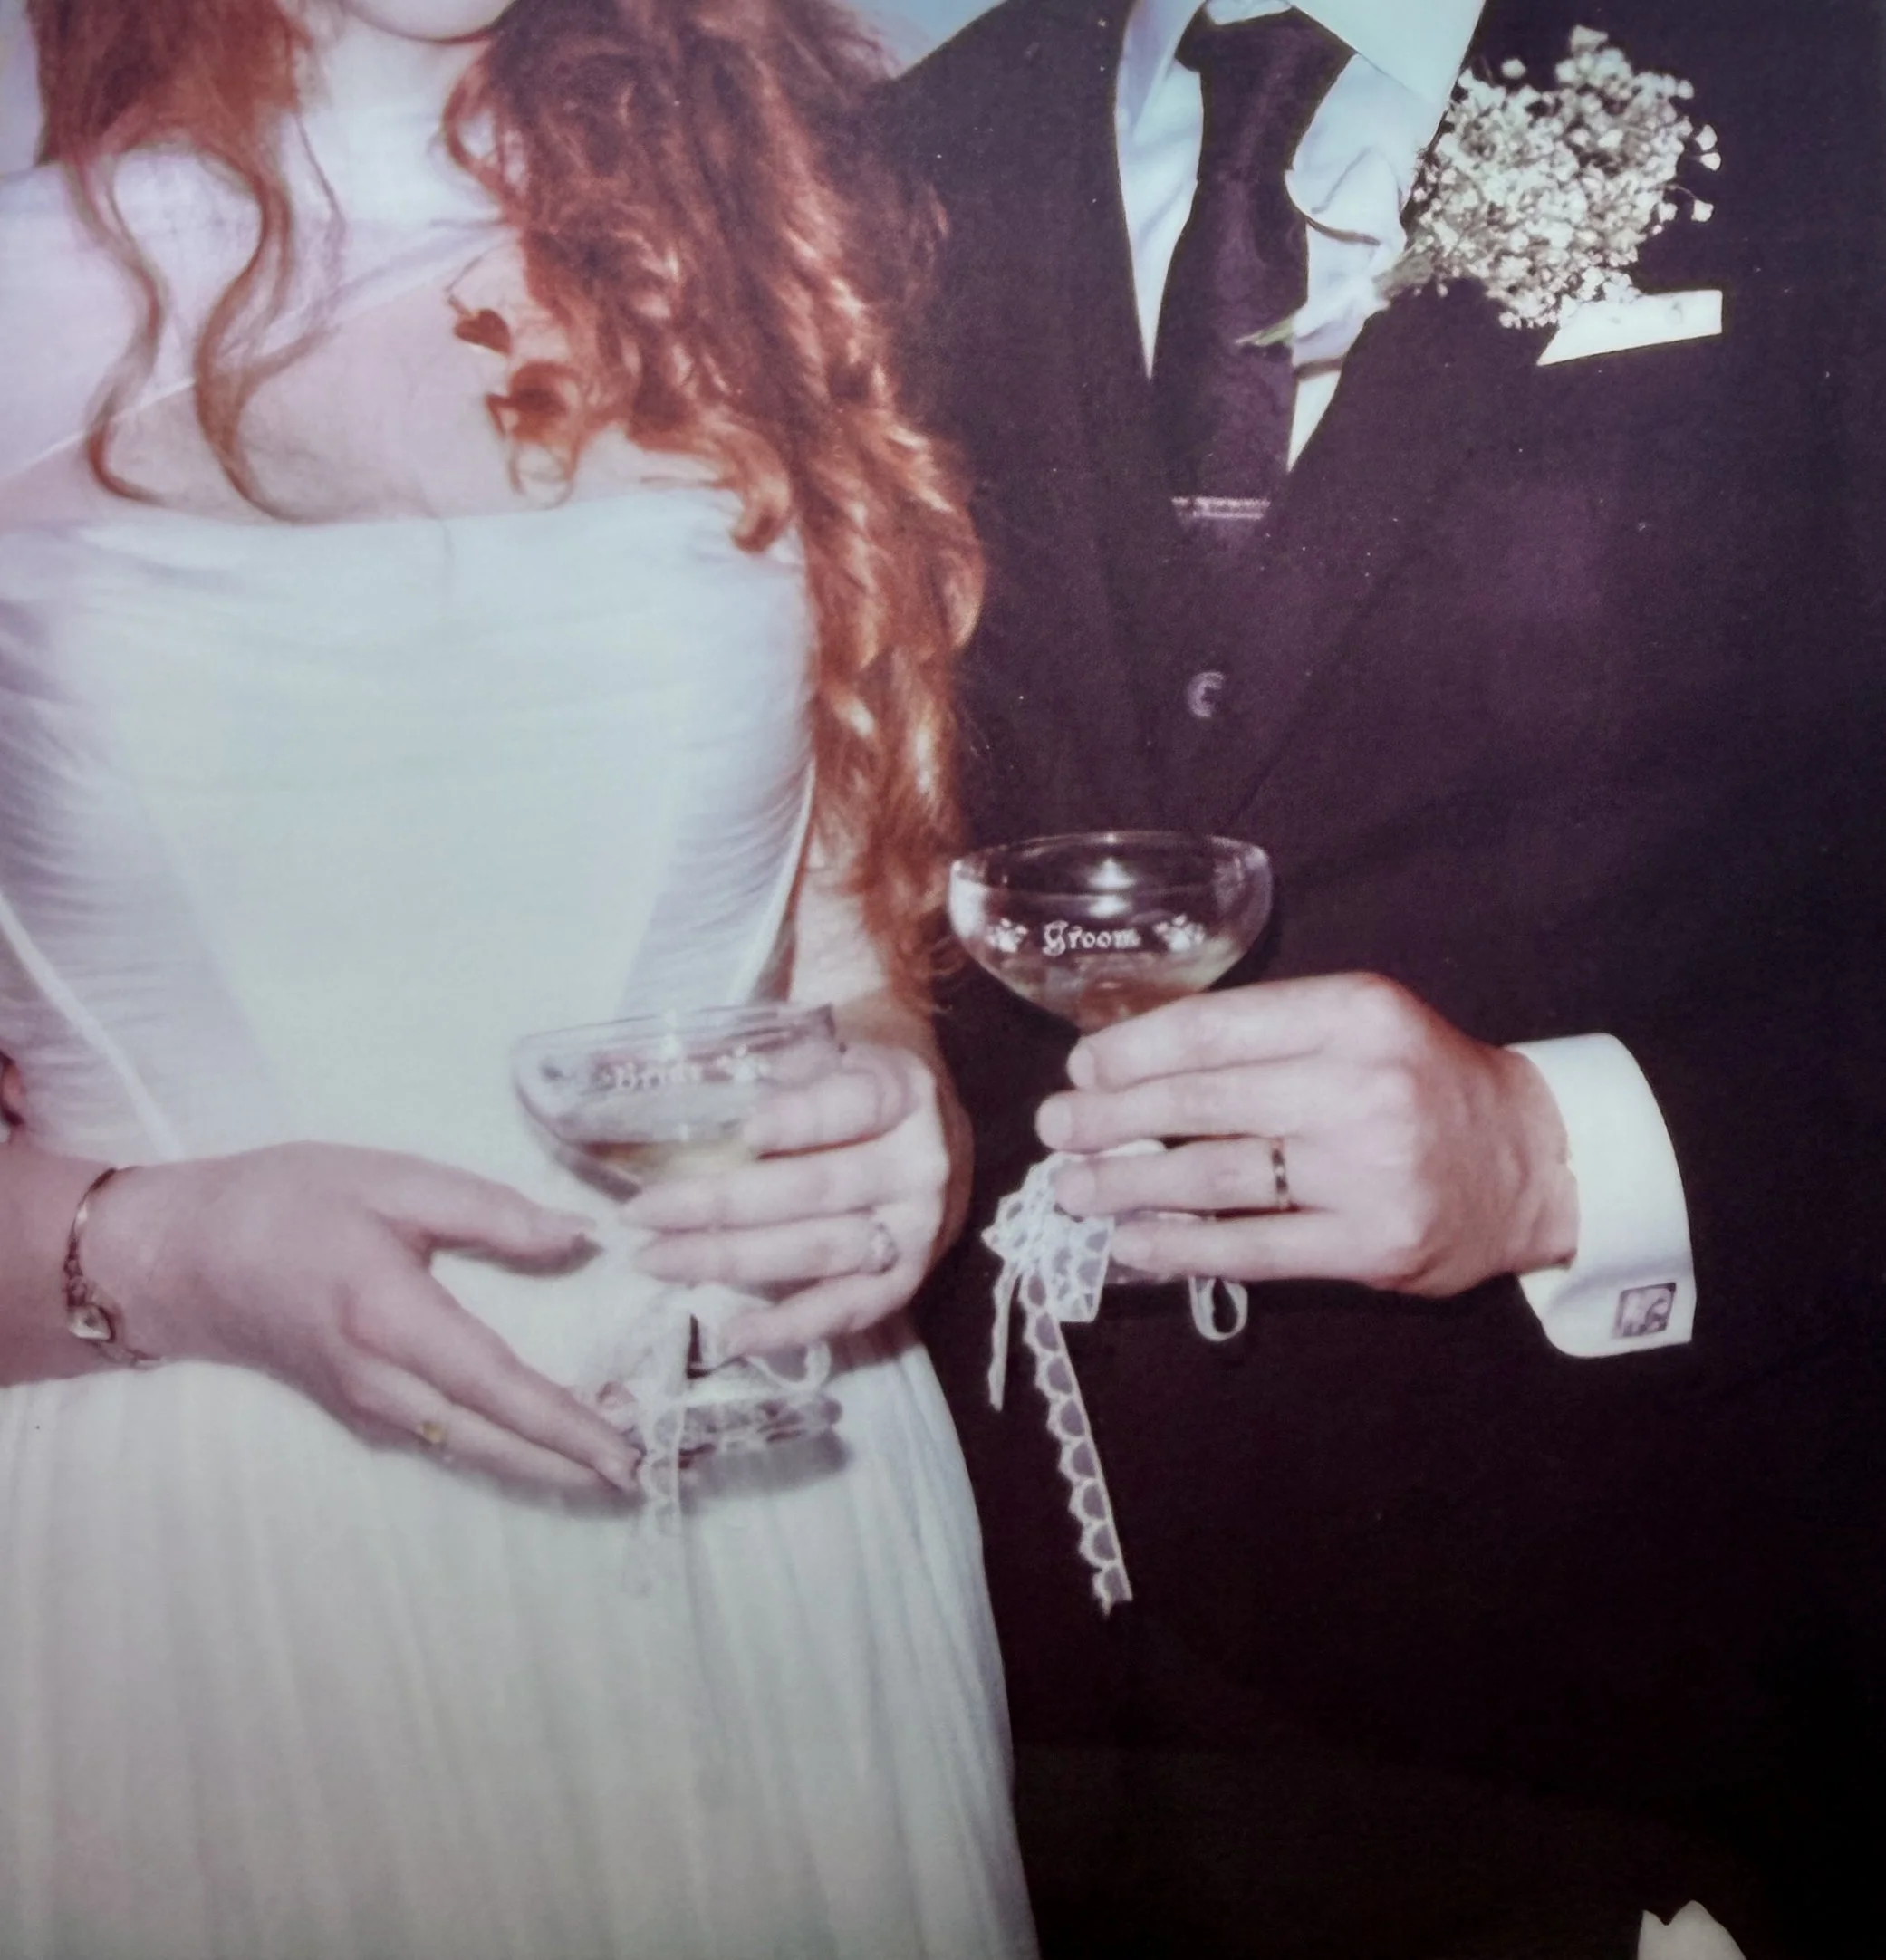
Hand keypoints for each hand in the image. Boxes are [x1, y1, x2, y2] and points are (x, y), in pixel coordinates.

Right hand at [81, 1144, 639, 1497]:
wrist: (184, 1255)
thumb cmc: (287, 1203)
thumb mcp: (394, 1181)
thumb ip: (492, 1212)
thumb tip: (581, 1239)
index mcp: (392, 1319)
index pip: (498, 1386)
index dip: (567, 1424)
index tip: (628, 1448)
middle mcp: (382, 1383)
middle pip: (493, 1443)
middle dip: (573, 1466)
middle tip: (650, 1471)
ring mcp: (368, 1410)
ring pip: (472, 1453)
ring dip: (546, 1464)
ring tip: (620, 1461)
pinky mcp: (362, 1414)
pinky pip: (448, 1442)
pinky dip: (506, 1449)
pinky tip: (551, 1440)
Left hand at [619, 1039, 965, 1354]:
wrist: (933, 1116)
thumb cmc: (854, 1071)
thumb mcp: (826, 1044)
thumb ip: (766, 1063)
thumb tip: (652, 1079)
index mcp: (905, 1092)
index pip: (856, 1106)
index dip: (804, 1121)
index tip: (746, 1133)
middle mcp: (921, 1164)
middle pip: (818, 1188)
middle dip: (723, 1203)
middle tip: (642, 1212)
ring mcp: (918, 1230)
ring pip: (821, 1251)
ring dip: (733, 1259)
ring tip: (658, 1260)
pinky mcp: (907, 1281)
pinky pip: (846, 1311)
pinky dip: (788, 1328)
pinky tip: (731, 1333)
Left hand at [1037, 975, 1577, 1297]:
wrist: (1535, 1161)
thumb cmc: (1422, 1083)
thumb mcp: (1358, 1024)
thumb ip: (1265, 1035)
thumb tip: (1130, 1061)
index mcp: (1353, 1013)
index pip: (1215, 1028)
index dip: (1134, 1051)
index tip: (1081, 1067)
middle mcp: (1361, 1086)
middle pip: (1204, 1103)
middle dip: (1111, 1117)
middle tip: (1054, 1128)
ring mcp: (1370, 1171)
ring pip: (1216, 1178)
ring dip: (1128, 1186)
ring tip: (1072, 1189)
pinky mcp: (1374, 1245)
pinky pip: (1253, 1249)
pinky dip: (1180, 1247)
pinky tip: (1131, 1242)